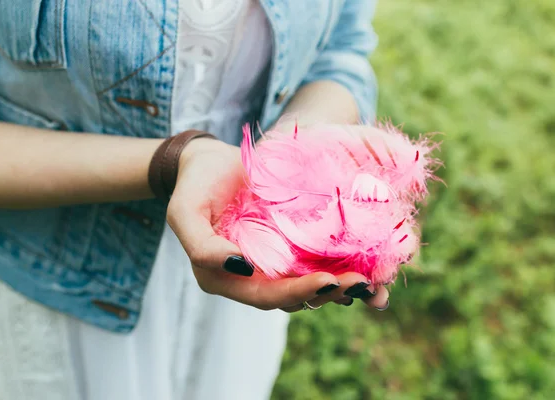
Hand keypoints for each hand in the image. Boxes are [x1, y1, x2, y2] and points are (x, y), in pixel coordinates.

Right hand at [166, 137, 389, 311]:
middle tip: (360, 283)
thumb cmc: (195, 184)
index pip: (263, 296)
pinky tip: (367, 265)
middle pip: (292, 297)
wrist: (210, 161)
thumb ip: (202, 247)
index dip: (295, 293)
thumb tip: (242, 267)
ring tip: (370, 281)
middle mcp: (250, 277)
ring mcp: (271, 263)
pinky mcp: (289, 246)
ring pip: (307, 285)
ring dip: (339, 287)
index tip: (327, 281)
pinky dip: (339, 267)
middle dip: (327, 293)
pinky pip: (315, 263)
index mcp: (223, 278)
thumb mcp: (185, 212)